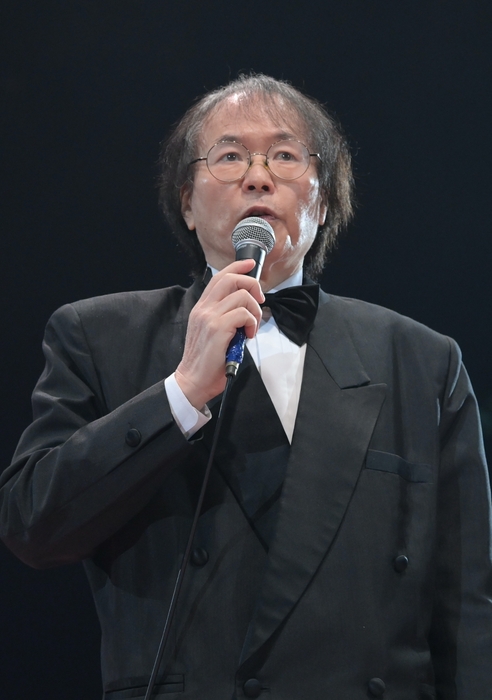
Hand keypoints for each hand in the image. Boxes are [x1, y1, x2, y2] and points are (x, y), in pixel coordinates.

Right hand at [175, 259, 264, 408]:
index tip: (251, 265)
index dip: (238, 266)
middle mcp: (204, 309)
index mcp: (202, 308)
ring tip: (250, 327)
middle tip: (259, 301)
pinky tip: (247, 336)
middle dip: (252, 285)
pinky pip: (243, 313)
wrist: (193, 380)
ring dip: (254, 310)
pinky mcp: (218, 328)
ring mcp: (209, 317)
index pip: (220, 277)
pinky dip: (251, 322)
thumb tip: (246, 306)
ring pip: (242, 296)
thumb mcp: (212, 332)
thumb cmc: (207, 361)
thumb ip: (224, 317)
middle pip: (231, 279)